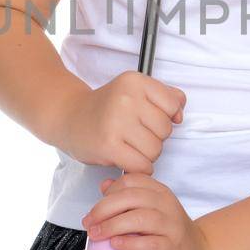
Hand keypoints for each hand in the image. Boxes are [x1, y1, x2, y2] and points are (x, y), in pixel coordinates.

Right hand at [60, 72, 185, 175]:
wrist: (69, 117)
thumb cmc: (107, 107)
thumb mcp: (134, 90)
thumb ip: (164, 96)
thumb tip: (179, 114)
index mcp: (135, 81)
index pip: (173, 104)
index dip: (167, 117)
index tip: (150, 119)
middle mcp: (126, 98)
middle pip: (166, 130)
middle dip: (155, 137)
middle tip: (135, 134)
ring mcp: (116, 122)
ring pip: (155, 150)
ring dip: (146, 154)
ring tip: (129, 146)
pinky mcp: (108, 146)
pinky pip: (141, 165)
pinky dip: (138, 167)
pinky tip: (126, 159)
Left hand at [82, 171, 209, 249]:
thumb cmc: (169, 234)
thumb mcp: (151, 210)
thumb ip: (130, 197)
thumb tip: (105, 184)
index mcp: (160, 193)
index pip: (131, 181)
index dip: (109, 191)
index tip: (96, 208)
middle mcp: (167, 205)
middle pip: (132, 197)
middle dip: (104, 209)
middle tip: (89, 224)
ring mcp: (171, 227)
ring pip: (139, 218)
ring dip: (112, 225)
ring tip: (96, 235)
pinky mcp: (172, 249)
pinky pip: (149, 243)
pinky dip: (129, 243)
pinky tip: (116, 245)